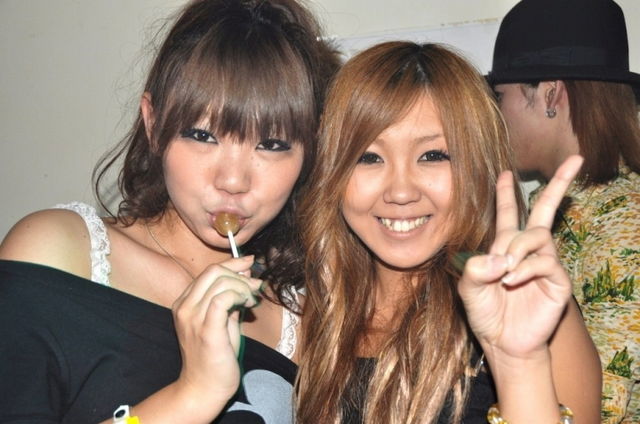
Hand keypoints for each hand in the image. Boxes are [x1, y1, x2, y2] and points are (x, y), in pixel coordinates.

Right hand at [171, 255, 261, 406]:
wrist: (205, 387)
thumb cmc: (216, 355)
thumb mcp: (224, 320)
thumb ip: (231, 298)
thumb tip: (246, 274)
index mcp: (185, 303)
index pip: (209, 272)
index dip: (233, 263)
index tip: (250, 263)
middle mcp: (184, 307)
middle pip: (213, 271)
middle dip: (239, 273)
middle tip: (255, 285)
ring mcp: (192, 318)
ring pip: (220, 282)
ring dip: (243, 286)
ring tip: (253, 300)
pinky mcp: (206, 329)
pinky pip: (223, 299)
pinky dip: (239, 296)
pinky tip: (248, 305)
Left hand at [458, 155, 582, 359]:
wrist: (503, 342)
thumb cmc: (486, 313)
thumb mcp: (469, 289)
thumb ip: (476, 269)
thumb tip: (499, 256)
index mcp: (505, 247)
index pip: (509, 215)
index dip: (506, 194)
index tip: (505, 172)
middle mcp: (528, 250)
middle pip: (545, 211)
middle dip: (559, 184)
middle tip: (575, 160)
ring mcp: (545, 264)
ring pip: (537, 236)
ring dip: (517, 249)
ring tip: (504, 272)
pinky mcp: (557, 281)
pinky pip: (545, 262)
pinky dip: (525, 268)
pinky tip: (511, 280)